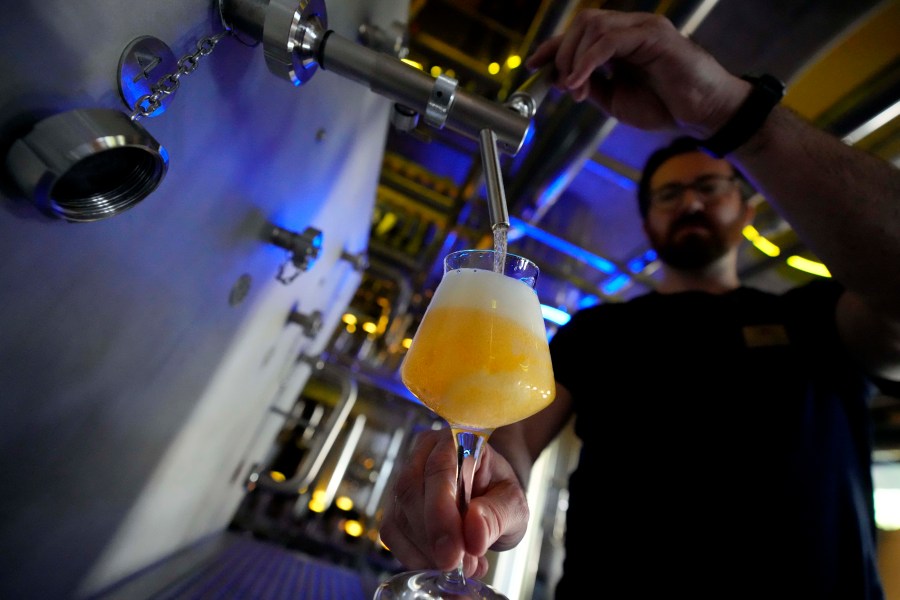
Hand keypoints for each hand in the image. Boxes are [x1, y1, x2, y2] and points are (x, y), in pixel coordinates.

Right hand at [378, 428, 530, 577]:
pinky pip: (392, 533)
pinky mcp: (395, 506)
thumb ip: (497, 516)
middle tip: (458, 566)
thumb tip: (473, 533)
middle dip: (433, 536)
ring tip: (462, 564)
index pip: (438, 470)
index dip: (441, 514)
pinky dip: (414, 556)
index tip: (453, 553)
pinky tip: (440, 563)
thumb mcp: (514, 505)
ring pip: (398, 515)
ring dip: (427, 550)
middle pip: (410, 491)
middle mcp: (424, 453)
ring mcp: (405, 478)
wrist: (491, 501)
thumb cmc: (501, 495)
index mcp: (456, 440)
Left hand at [525, 9, 750, 136]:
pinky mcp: (654, 35)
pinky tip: (581, 83)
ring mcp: (642, 28)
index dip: (552, 47)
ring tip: (576, 89)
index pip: (579, 34)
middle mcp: (630, 29)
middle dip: (561, 54)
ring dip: (574, 59)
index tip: (531, 65)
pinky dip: (588, 61)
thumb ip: (590, 87)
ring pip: (592, 26)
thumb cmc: (665, 107)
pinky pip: (609, 39)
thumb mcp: (614, 101)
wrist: (703, 115)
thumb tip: (561, 81)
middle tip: (563, 86)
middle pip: (581, 24)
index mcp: (620, 42)